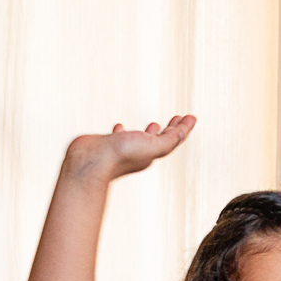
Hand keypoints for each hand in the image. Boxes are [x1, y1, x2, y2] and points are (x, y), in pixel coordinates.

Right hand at [63, 115, 196, 180]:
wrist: (90, 163)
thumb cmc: (120, 156)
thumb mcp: (152, 146)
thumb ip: (169, 140)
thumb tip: (184, 132)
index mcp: (152, 153)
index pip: (174, 139)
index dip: (184, 127)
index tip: (191, 117)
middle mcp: (140, 152)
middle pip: (161, 139)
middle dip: (171, 128)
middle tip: (178, 118)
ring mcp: (124, 148)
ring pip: (141, 139)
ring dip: (150, 131)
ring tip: (155, 124)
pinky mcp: (108, 145)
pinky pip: (118, 137)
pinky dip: (122, 131)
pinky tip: (120, 127)